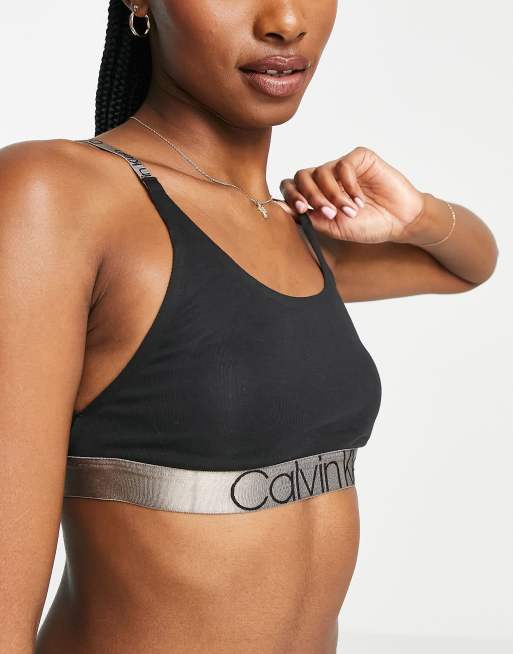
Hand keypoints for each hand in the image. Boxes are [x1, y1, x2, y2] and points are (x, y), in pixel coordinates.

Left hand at [279, 147, 425, 243]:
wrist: (400, 221)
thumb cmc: (370, 225)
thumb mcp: (336, 228)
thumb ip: (311, 219)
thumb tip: (284, 210)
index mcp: (316, 194)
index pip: (292, 187)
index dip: (290, 196)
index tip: (299, 209)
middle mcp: (326, 179)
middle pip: (301, 176)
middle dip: (310, 196)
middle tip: (327, 212)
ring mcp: (342, 168)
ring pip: (321, 171)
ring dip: (333, 195)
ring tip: (350, 211)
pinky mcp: (359, 158)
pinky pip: (343, 165)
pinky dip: (348, 185)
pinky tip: (359, 200)